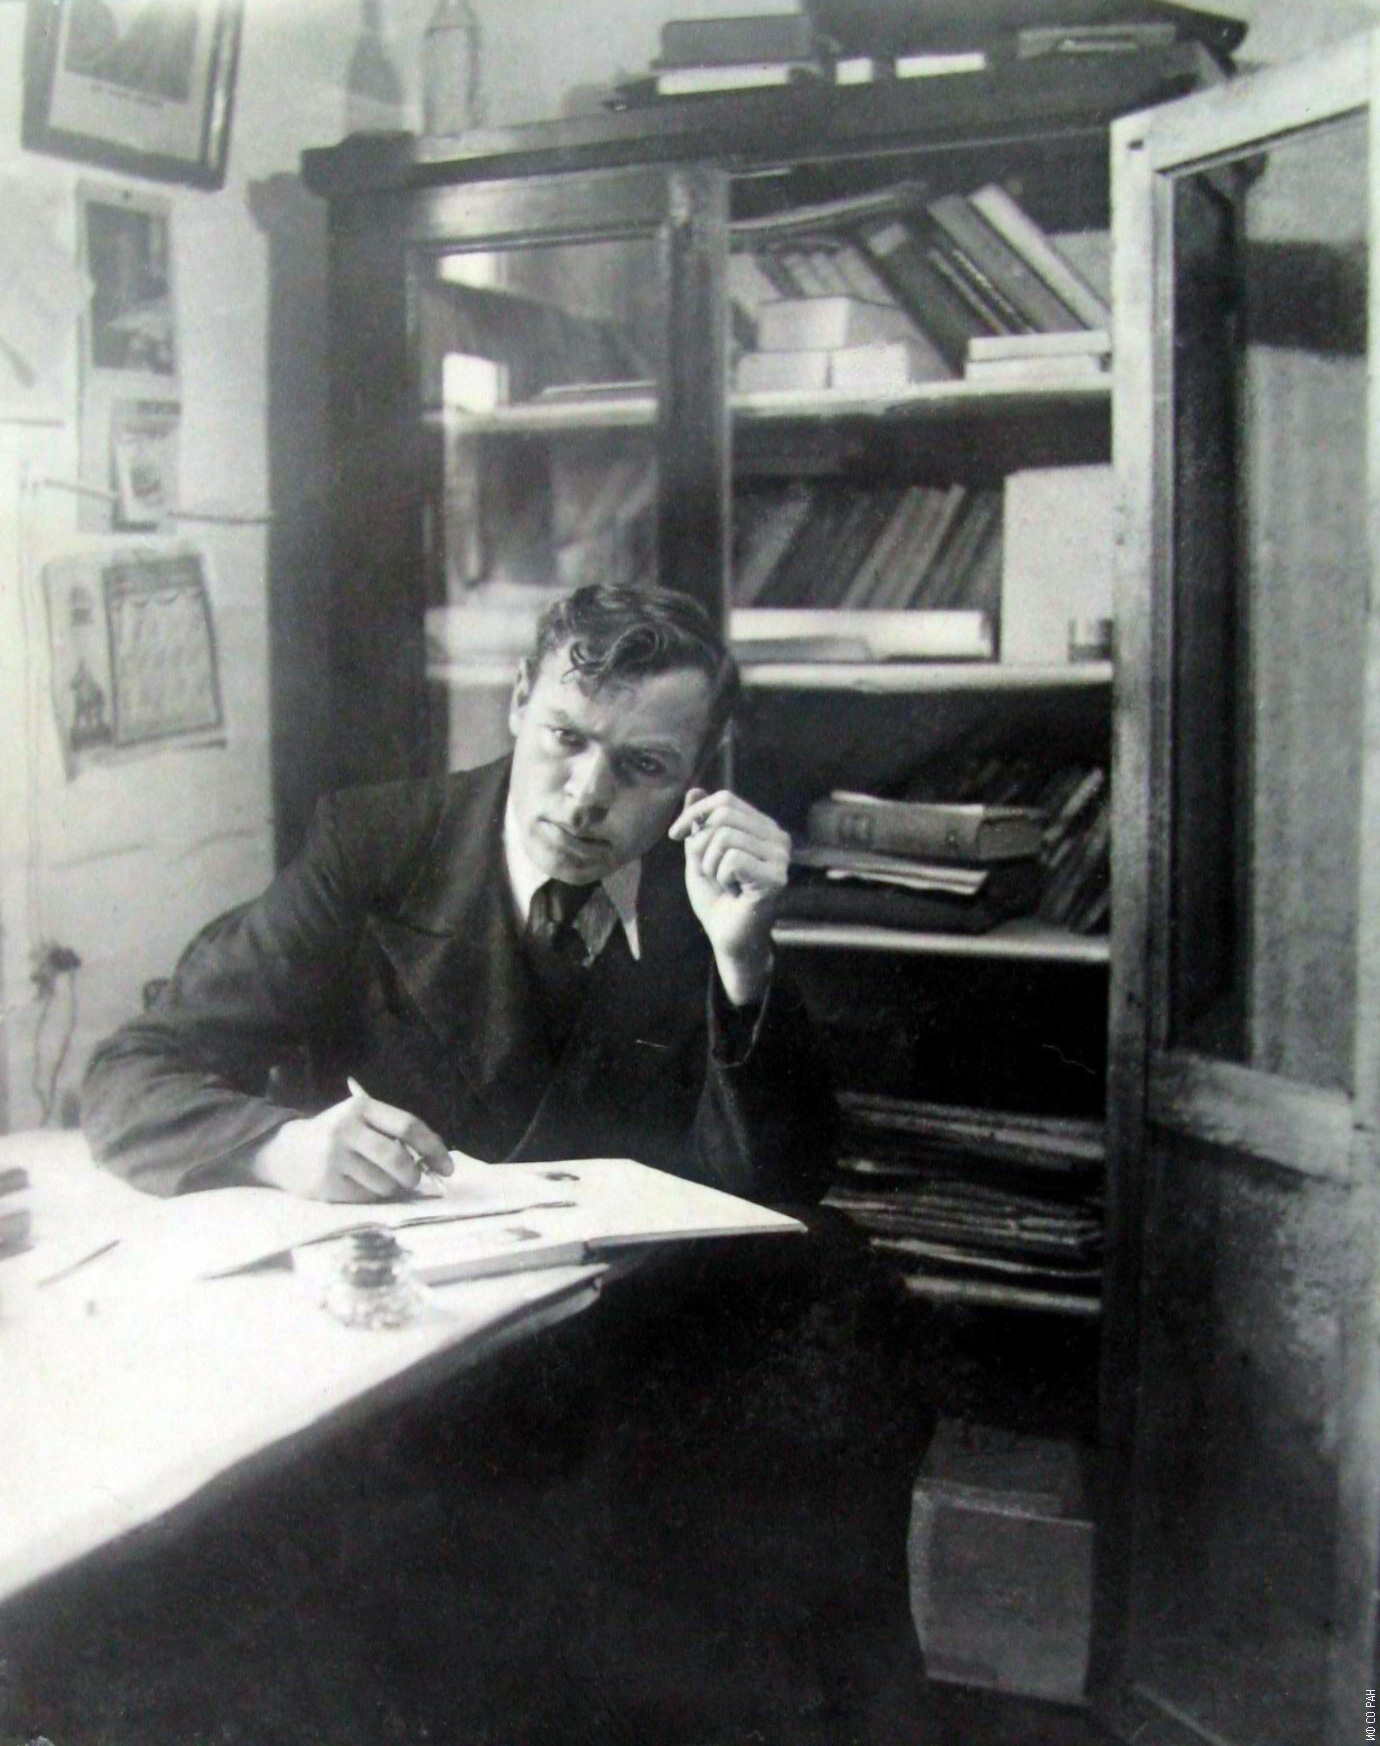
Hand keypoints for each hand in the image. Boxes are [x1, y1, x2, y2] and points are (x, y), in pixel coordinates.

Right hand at [250, 1083, 453, 1201]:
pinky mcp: (326, 1183)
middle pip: (398, 1158)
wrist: (285, 1151)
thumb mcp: (361, 1120)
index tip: (447, 1167)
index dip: (433, 1148)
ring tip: (379, 1180)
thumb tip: (434, 1160)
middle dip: (414, 1175)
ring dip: (392, 1188)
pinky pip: (366, 1198)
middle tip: (415, 1180)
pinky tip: (358, 1185)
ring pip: (385, 1184)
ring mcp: (334, 1157)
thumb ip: (393, 1133)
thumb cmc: (337, 1135)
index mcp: (362, 1107)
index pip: (409, 1126)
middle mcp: (346, 1129)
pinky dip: (372, 1196)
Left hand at [669, 787, 789, 1005]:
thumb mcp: (700, 854)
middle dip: (700, 844)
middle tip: (706, 870)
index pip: (726, 799)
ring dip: (710, 866)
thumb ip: (699, 824)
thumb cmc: (716, 898)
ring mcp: (781, 858)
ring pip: (725, 838)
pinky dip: (721, 878)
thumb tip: (694, 789)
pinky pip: (732, 860)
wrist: (726, 937)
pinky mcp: (776, 878)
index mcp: (762, 827)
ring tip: (722, 883)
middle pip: (724, 815)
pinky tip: (733, 892)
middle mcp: (777, 838)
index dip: (695, 813)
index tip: (674, 835)